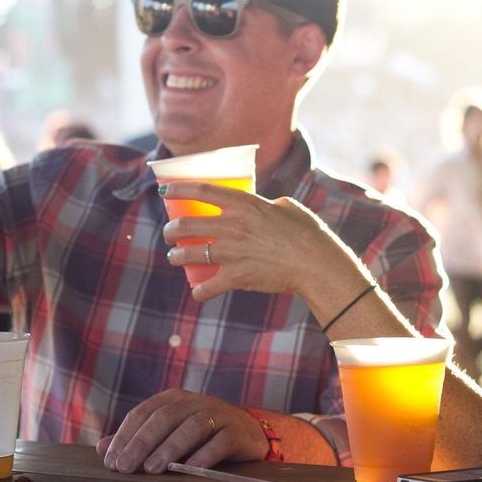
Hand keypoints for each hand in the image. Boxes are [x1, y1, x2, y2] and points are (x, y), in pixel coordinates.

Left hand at [96, 389, 267, 473]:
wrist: (250, 432)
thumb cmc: (202, 436)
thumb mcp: (168, 433)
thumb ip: (137, 439)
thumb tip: (101, 448)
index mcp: (173, 399)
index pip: (143, 412)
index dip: (125, 435)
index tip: (111, 460)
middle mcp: (194, 402)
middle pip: (164, 418)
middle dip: (141, 443)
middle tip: (125, 467)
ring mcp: (217, 414)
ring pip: (191, 427)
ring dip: (169, 448)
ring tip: (152, 469)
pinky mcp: (236, 431)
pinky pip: (219, 442)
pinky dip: (203, 455)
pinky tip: (189, 470)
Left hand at [162, 181, 365, 303]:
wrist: (316, 263)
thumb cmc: (307, 232)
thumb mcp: (287, 206)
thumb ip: (268, 204)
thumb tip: (265, 205)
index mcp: (244, 204)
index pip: (202, 191)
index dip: (179, 189)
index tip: (166, 190)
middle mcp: (233, 226)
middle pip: (186, 225)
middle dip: (171, 230)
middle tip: (170, 233)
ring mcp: (233, 252)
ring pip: (189, 254)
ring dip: (177, 256)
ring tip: (175, 257)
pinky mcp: (238, 277)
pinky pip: (208, 286)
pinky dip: (200, 291)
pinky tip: (197, 292)